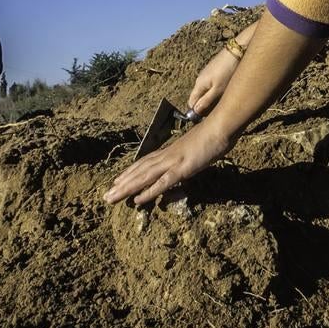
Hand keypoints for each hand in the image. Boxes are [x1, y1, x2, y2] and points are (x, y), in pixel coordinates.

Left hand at [105, 120, 232, 205]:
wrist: (221, 126)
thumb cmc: (214, 134)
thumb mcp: (197, 147)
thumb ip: (189, 154)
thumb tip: (186, 160)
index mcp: (170, 150)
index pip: (146, 162)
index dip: (131, 172)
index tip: (118, 180)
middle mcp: (167, 155)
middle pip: (139, 170)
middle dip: (122, 183)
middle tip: (107, 195)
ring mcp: (172, 161)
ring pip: (144, 177)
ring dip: (127, 188)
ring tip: (112, 198)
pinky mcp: (181, 168)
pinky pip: (162, 183)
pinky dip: (148, 192)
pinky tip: (137, 200)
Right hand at [188, 49, 240, 115]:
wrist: (236, 52)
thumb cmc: (227, 71)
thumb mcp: (218, 90)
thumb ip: (206, 101)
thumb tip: (195, 111)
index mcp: (199, 85)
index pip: (191, 102)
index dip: (196, 111)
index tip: (205, 117)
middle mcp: (200, 79)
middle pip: (198, 97)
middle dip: (204, 105)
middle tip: (216, 110)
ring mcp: (206, 74)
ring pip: (205, 90)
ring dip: (210, 97)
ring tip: (222, 100)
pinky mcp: (213, 70)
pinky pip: (210, 84)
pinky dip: (215, 90)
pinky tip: (224, 90)